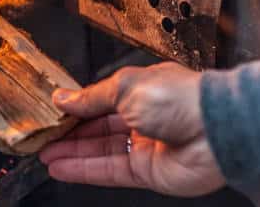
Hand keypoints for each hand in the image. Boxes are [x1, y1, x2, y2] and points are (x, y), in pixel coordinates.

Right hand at [39, 63, 224, 196]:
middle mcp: (143, 117)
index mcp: (141, 90)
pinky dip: (83, 170)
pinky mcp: (147, 172)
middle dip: (70, 132)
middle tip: (44, 136)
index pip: (100, 100)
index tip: (53, 112)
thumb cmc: (180, 98)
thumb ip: (91, 97)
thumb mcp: (125, 86)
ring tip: (45, 154)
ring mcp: (145, 146)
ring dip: (71, 153)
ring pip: (100, 151)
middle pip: (98, 127)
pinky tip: (62, 167)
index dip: (76, 107)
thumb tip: (64, 97)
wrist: (215, 130)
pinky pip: (108, 171)